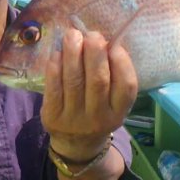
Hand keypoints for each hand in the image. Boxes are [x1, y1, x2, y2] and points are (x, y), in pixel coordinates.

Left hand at [41, 28, 137, 159]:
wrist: (76, 145)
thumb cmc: (97, 113)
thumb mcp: (112, 103)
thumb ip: (112, 77)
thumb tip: (104, 41)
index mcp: (119, 112)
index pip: (126, 86)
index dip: (122, 62)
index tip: (114, 44)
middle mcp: (99, 118)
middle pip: (98, 80)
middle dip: (95, 52)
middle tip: (91, 34)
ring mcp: (74, 119)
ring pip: (74, 80)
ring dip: (73, 53)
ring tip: (72, 34)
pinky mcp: (53, 116)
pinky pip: (53, 87)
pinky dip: (55, 67)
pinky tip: (57, 53)